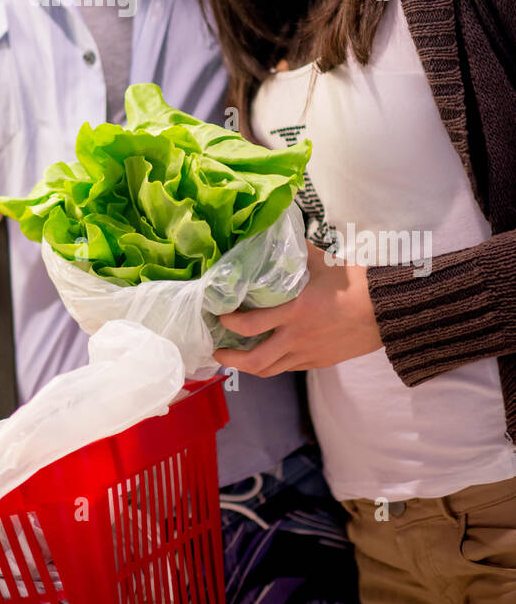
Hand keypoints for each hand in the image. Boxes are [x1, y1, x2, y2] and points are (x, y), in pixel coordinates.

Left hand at [212, 240, 382, 374]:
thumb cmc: (354, 282)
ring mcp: (308, 353)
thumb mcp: (320, 261)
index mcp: (294, 311)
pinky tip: (267, 354)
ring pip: (270, 370)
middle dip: (229, 359)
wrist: (387, 310)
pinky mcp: (319, 361)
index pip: (248, 325)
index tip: (218, 315)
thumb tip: (274, 233)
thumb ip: (294, 253)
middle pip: (254, 360)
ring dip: (248, 367)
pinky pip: (289, 368)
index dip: (227, 323)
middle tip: (216, 350)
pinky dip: (273, 364)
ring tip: (236, 358)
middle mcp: (297, 338)